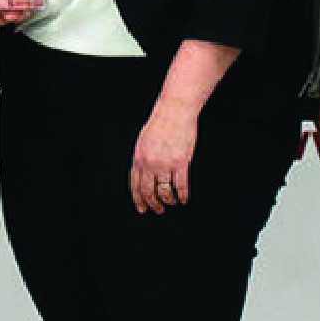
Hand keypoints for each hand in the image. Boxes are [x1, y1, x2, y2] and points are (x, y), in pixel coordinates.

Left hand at [130, 99, 196, 214]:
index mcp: (138, 157)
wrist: (175, 110)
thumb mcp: (143, 140)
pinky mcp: (180, 162)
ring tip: (172, 203)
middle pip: (148, 191)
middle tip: (158, 210)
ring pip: (164, 191)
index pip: (135, 184)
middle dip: (153, 204)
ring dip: (168, 201)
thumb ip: (142, 158)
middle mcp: (150, 163)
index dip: (138, 199)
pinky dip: (182, 195)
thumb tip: (143, 174)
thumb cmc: (160, 122)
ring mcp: (165, 164)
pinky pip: (180, 186)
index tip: (142, 208)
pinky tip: (184, 199)